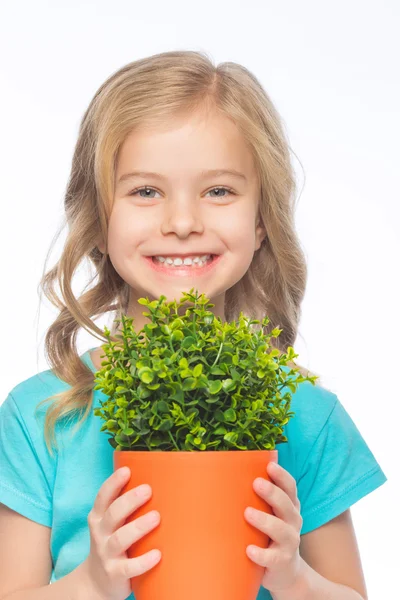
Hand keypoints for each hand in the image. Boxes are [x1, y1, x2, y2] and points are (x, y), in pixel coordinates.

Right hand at [82, 467, 161, 599]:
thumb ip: (127, 506)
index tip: (126, 470)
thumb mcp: (112, 524)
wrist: (97, 583)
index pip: (103, 496)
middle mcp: (100, 534)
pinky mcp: (115, 574)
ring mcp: (106, 554)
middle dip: (129, 500)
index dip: (113, 483)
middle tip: (148, 489)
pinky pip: (129, 568)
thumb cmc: (113, 543)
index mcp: (99, 517)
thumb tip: (162, 480)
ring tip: (156, 516)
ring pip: (120, 539)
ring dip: (138, 527)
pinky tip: (158, 554)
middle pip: (113, 514)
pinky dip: (143, 561)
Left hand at [244, 461, 304, 593]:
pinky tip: (249, 550)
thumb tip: (224, 474)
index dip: (282, 476)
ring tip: (248, 513)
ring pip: (281, 530)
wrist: (286, 572)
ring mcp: (289, 543)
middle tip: (256, 483)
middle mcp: (292, 522)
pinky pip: (272, 558)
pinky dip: (261, 554)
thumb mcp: (269, 513)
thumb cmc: (269, 534)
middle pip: (286, 505)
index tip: (270, 465)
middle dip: (273, 493)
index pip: (290, 487)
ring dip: (265, 520)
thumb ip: (256, 498)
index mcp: (289, 506)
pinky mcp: (281, 562)